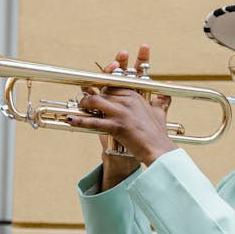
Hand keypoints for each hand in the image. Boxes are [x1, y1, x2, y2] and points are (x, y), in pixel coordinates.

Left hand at [69, 45, 175, 187]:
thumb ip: (160, 103)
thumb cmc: (158, 134)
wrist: (159, 150)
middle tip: (85, 102)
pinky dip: (80, 121)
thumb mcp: (160, 113)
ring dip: (84, 104)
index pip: (113, 83)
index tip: (93, 86)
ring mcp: (122, 112)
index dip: (101, 84)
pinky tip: (70, 120)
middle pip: (102, 91)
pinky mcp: (117, 126)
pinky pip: (93, 121)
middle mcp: (128, 100)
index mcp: (135, 95)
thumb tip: (164, 98)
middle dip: (92, 95)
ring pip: (95, 101)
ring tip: (81, 108)